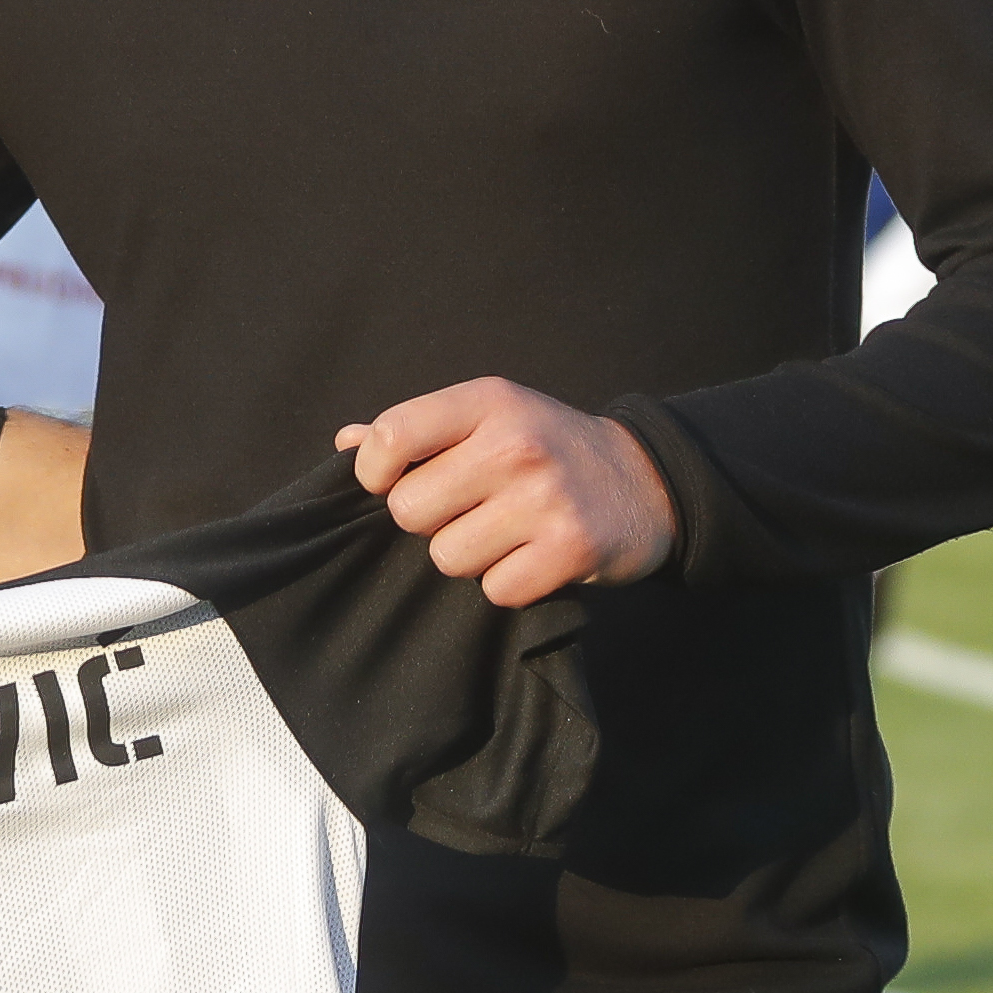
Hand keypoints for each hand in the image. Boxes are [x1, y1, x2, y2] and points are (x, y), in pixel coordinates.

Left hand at [337, 377, 678, 606]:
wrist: (646, 480)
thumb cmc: (548, 447)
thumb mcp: (489, 417)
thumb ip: (418, 430)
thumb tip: (346, 443)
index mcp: (487, 402)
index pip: (392, 435)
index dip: (374, 473)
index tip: (391, 484)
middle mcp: (516, 444)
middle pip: (410, 511)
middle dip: (430, 522)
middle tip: (468, 512)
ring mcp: (545, 497)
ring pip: (448, 558)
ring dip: (471, 557)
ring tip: (505, 534)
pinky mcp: (571, 548)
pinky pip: (496, 590)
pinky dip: (510, 584)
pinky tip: (532, 557)